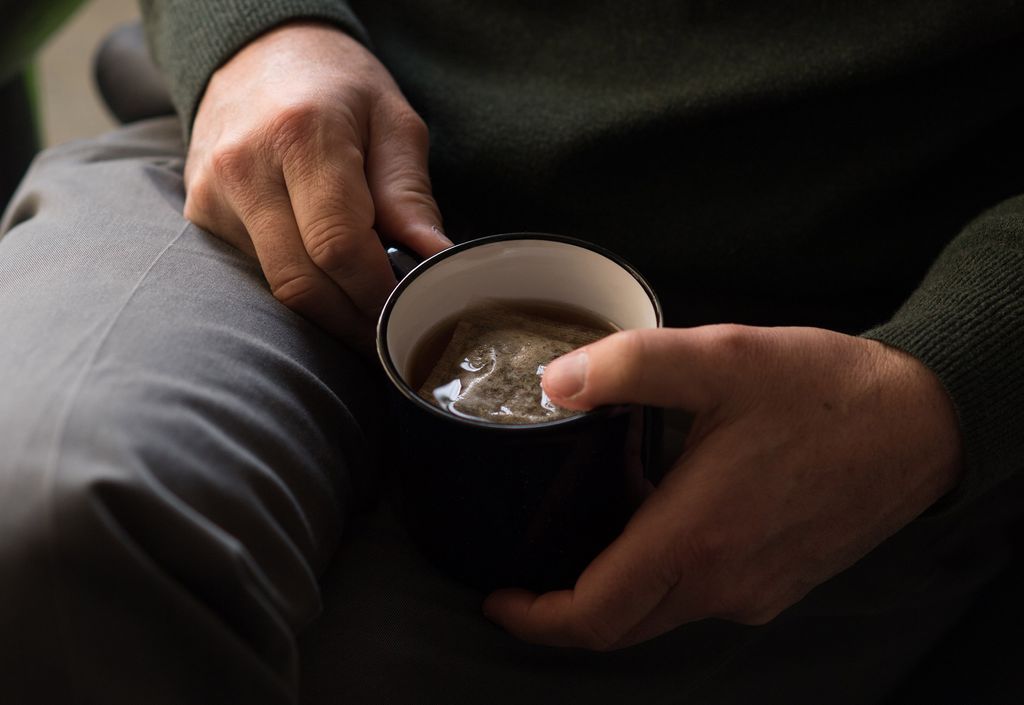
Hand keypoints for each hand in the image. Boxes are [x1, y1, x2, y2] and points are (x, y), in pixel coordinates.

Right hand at [184, 22, 449, 348]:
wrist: (259, 51)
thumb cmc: (338, 85)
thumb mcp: (394, 123)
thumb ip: (410, 196)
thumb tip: (436, 262)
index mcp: (300, 134)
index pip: (337, 246)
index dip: (377, 296)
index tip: (410, 316)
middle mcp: (244, 166)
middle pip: (302, 281)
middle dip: (355, 321)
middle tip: (394, 337)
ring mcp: (213, 193)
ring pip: (276, 288)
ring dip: (330, 316)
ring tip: (370, 317)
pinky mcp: (200, 212)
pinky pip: (256, 274)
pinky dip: (300, 291)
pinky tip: (333, 290)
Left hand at [483, 325, 961, 648]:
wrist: (923, 424)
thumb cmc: (827, 392)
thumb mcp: (723, 359)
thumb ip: (631, 366)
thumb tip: (556, 381)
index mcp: (696, 539)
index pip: (594, 614)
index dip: (536, 617)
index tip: (498, 599)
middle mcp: (723, 583)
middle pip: (620, 625)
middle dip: (563, 611)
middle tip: (526, 572)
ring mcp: (755, 591)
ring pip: (658, 613)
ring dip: (612, 587)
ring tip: (585, 527)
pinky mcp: (778, 583)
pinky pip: (697, 597)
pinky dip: (658, 575)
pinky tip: (655, 516)